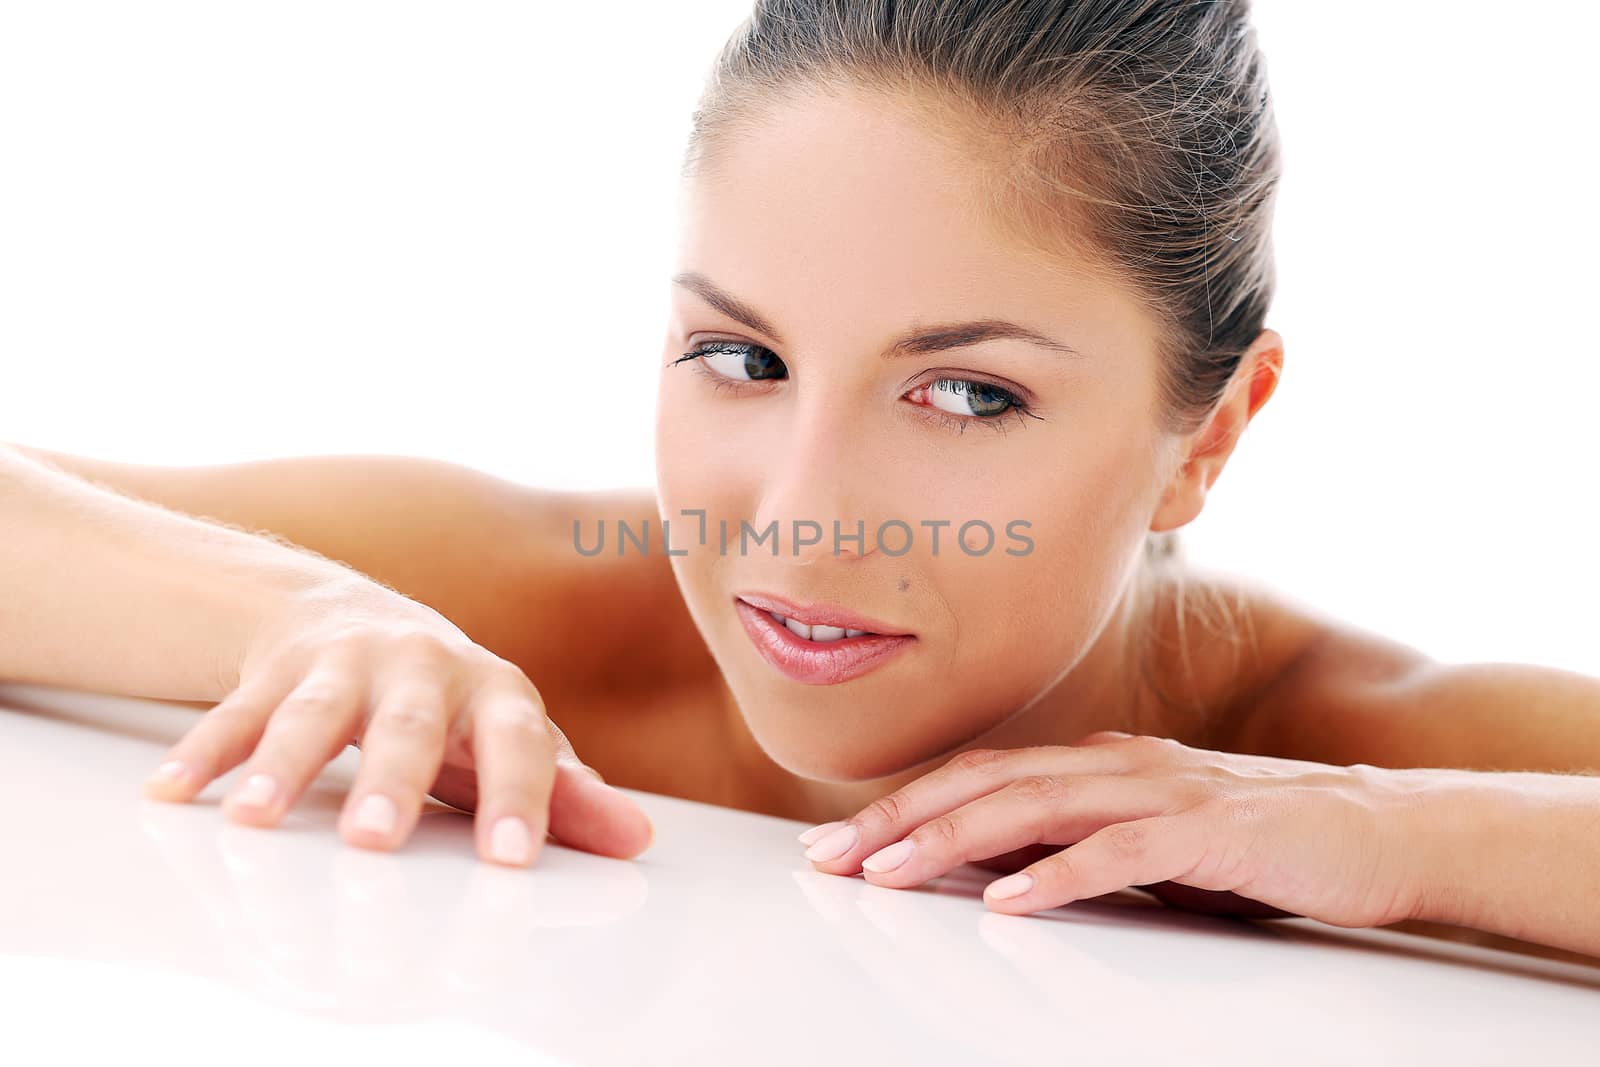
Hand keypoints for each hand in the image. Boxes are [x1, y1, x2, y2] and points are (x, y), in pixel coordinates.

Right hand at [140, 577, 652, 865]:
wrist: (353, 615)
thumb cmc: (452, 704)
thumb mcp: (509, 739)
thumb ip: (565, 794)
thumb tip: (640, 840)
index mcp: (493, 690)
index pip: (518, 741)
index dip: (519, 796)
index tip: (510, 859)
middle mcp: (424, 667)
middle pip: (409, 725)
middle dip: (390, 780)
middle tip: (372, 840)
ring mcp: (345, 663)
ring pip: (312, 711)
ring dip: (281, 762)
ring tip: (253, 818)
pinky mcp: (277, 667)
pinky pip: (235, 709)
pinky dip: (205, 751)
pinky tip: (173, 793)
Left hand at [799, 730, 1427, 926]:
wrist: (1381, 827)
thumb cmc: (1260, 838)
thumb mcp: (1151, 837)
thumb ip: (1079, 840)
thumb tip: (993, 868)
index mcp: (1101, 761)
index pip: (982, 776)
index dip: (906, 804)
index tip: (841, 843)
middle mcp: (1121, 763)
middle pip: (987, 781)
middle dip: (902, 818)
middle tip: (831, 859)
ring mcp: (1165, 791)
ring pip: (1036, 807)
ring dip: (955, 841)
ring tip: (890, 873)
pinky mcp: (1211, 831)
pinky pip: (1121, 852)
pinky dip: (1059, 876)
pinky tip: (1007, 905)